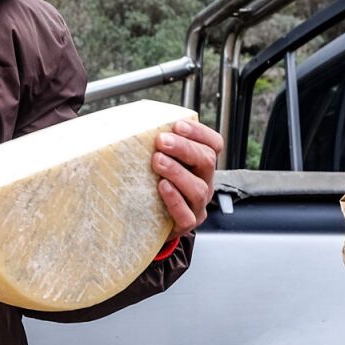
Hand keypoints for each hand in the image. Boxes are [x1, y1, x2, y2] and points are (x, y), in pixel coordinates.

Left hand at [153, 119, 223, 235]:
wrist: (144, 223)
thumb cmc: (150, 186)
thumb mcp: (157, 162)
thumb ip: (155, 145)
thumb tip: (131, 119)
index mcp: (200, 165)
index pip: (213, 144)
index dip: (199, 132)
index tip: (177, 125)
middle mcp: (203, 183)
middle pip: (207, 161)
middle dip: (184, 148)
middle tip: (161, 141)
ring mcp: (197, 206)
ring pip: (198, 188)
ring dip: (177, 171)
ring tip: (158, 161)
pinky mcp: (186, 225)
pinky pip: (186, 215)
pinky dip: (175, 199)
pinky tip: (162, 187)